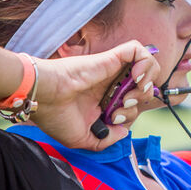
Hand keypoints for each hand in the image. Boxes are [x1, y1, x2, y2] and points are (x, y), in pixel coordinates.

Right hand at [29, 41, 161, 150]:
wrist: (43, 98)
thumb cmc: (56, 116)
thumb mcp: (81, 139)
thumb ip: (105, 140)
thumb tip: (124, 132)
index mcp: (104, 100)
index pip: (133, 103)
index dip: (132, 113)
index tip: (115, 120)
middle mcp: (111, 84)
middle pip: (144, 86)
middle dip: (141, 100)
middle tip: (121, 108)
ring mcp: (112, 70)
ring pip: (147, 66)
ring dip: (147, 82)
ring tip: (129, 93)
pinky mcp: (111, 58)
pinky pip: (139, 50)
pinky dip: (145, 62)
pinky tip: (135, 77)